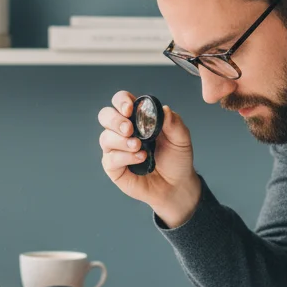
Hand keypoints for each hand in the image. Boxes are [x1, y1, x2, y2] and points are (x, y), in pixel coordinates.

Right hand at [98, 90, 200, 227]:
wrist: (177, 185)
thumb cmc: (176, 159)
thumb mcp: (181, 139)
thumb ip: (174, 123)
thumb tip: (164, 109)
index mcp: (137, 118)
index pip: (121, 101)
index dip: (121, 101)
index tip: (130, 109)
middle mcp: (122, 131)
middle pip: (105, 116)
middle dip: (115, 120)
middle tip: (129, 129)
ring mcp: (116, 149)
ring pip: (105, 138)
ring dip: (121, 141)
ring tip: (139, 147)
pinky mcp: (114, 168)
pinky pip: (110, 159)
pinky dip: (125, 157)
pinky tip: (140, 158)